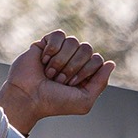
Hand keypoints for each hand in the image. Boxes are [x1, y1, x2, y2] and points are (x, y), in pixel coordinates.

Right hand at [0, 31, 114, 136]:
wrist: (27, 98)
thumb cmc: (53, 103)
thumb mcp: (84, 101)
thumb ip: (100, 83)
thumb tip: (111, 63)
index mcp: (84, 72)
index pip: (97, 60)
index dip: (85, 71)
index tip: (70, 85)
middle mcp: (73, 60)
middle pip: (87, 49)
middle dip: (72, 67)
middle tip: (58, 80)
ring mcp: (60, 51)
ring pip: (73, 41)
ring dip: (60, 60)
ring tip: (49, 73)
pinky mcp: (45, 44)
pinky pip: (59, 35)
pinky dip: (52, 48)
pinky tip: (43, 60)